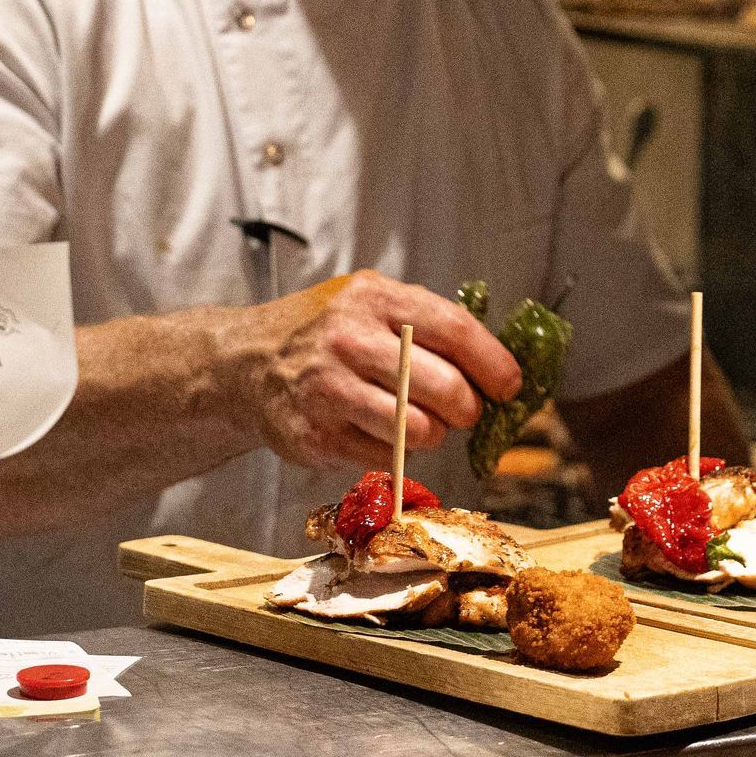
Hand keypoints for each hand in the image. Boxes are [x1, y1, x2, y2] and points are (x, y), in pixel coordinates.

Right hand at [220, 271, 520, 469]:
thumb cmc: (322, 332)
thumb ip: (427, 323)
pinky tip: (373, 430)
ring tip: (414, 421)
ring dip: (430, 433)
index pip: (454, 330)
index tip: (509, 386)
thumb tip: (496, 366)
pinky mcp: (316, 435)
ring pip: (418, 431)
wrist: (246, 364)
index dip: (492, 363)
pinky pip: (384, 457)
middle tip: (462, 411)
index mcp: (372, 299)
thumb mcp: (369, 303)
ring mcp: (329, 391)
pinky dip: (391, 451)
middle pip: (444, 388)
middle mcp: (348, 341)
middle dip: (466, 408)